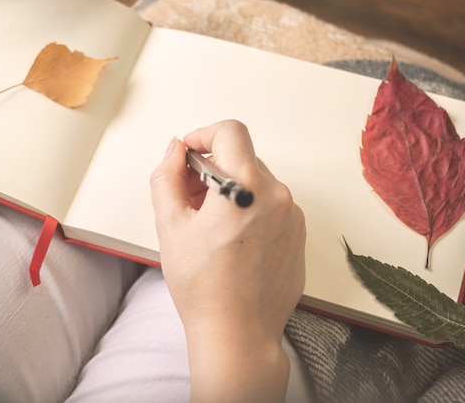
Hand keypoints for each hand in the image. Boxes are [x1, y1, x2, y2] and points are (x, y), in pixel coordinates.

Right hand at [150, 120, 305, 401]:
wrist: (238, 334)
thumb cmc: (204, 288)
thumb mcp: (170, 226)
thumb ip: (166, 177)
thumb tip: (174, 151)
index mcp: (246, 187)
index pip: (229, 131)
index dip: (202, 136)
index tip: (188, 156)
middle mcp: (277, 195)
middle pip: (242, 158)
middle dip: (212, 169)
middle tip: (189, 200)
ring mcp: (292, 216)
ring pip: (257, 183)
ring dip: (231, 191)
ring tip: (210, 227)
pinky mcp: (298, 235)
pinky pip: (271, 206)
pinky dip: (250, 210)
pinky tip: (232, 241)